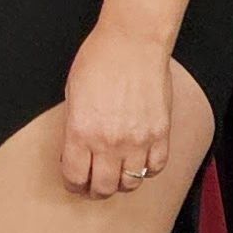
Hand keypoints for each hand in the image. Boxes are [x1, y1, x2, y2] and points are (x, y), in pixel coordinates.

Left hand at [60, 21, 173, 198]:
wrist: (132, 42)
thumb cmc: (98, 60)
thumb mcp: (72, 93)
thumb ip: (75, 126)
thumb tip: (77, 149)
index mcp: (81, 131)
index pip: (75, 177)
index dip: (73, 184)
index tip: (75, 181)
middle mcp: (109, 142)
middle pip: (103, 187)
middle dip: (95, 190)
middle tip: (94, 185)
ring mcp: (137, 140)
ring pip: (130, 182)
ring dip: (121, 182)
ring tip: (117, 173)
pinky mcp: (160, 134)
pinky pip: (155, 167)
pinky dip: (147, 170)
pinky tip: (140, 161)